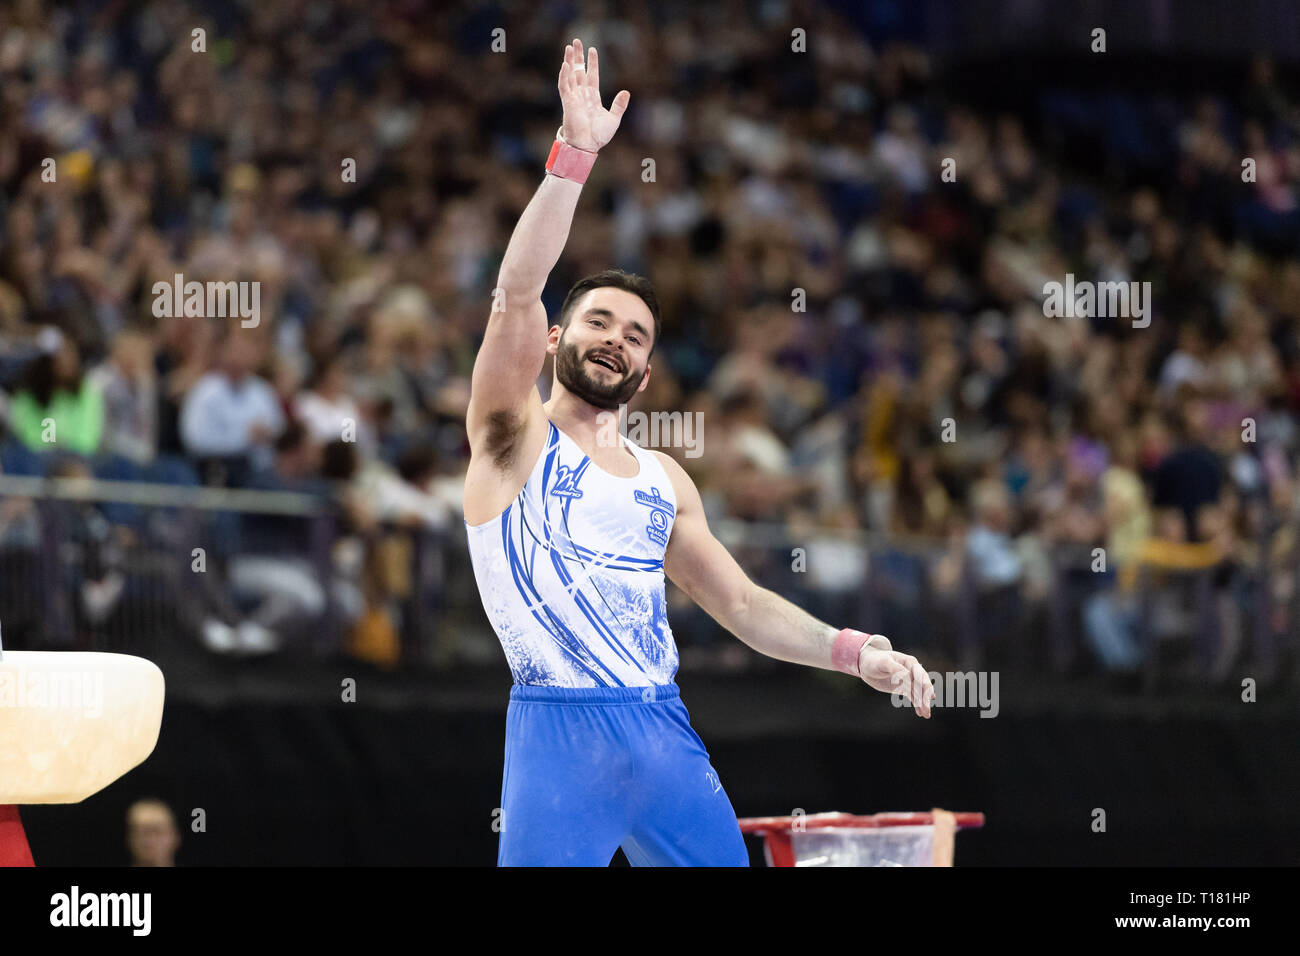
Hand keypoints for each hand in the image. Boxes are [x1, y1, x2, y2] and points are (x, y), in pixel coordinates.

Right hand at [557, 38, 629, 152]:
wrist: (587, 145)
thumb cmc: (599, 136)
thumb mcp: (614, 118)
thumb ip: (619, 105)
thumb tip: (626, 92)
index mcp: (592, 97)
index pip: (592, 75)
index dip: (592, 63)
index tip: (592, 49)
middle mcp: (582, 95)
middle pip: (579, 71)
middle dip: (578, 56)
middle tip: (576, 41)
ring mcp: (574, 97)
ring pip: (570, 75)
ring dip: (569, 61)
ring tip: (569, 46)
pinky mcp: (568, 102)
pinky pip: (564, 86)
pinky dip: (564, 75)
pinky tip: (565, 64)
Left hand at [858, 641, 933, 717]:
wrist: (866, 665)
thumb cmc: (875, 660)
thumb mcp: (884, 662)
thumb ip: (895, 668)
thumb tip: (908, 676)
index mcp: (910, 662)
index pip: (920, 675)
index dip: (922, 685)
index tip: (921, 696)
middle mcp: (912, 671)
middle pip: (922, 685)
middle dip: (925, 696)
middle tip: (926, 708)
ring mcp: (908, 680)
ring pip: (919, 692)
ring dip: (923, 703)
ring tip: (926, 714)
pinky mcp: (903, 688)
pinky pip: (913, 697)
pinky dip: (917, 704)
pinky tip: (920, 713)